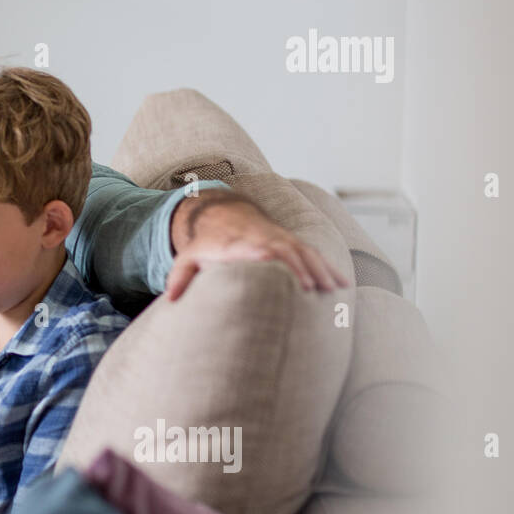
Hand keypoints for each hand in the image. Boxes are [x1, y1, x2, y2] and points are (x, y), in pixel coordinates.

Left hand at [165, 197, 348, 300]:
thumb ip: (179, 275)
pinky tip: (343, 285)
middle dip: (299, 268)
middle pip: (285, 251)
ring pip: (304, 252)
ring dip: (320, 270)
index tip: (276, 266)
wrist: (224, 214)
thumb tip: (170, 299)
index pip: (255, 248)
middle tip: (312, 290)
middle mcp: (264, 239)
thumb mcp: (189, 256)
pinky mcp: (292, 243)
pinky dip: (328, 268)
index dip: (266, 255)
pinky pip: (314, 254)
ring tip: (334, 292)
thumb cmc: (207, 243)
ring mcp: (281, 239)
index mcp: (239, 243)